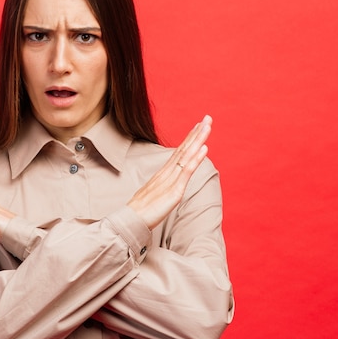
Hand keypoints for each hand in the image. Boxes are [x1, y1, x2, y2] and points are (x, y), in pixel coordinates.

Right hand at [127, 115, 211, 229]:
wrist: (130, 220)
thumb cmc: (140, 210)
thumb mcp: (153, 195)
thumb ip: (161, 188)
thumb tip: (166, 185)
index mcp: (163, 174)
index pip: (179, 152)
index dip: (189, 138)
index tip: (198, 126)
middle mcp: (167, 173)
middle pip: (184, 149)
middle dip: (196, 133)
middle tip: (207, 118)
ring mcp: (170, 180)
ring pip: (187, 155)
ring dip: (198, 140)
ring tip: (207, 126)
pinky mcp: (174, 190)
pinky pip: (186, 172)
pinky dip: (196, 159)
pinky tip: (204, 148)